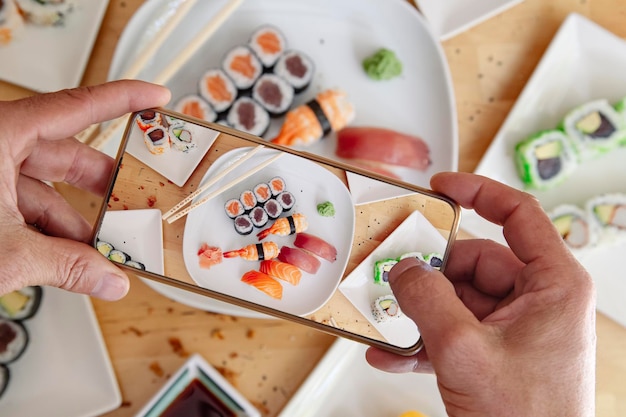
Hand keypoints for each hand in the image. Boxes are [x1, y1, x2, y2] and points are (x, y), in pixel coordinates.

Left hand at [0, 80, 169, 299]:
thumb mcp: (5, 250)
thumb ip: (67, 266)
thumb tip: (111, 282)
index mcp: (1, 135)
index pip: (78, 108)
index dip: (124, 100)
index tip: (156, 97)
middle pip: (68, 155)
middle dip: (105, 184)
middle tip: (137, 199)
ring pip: (46, 190)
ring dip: (77, 221)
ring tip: (105, 250)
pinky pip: (25, 209)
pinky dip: (50, 232)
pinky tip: (71, 257)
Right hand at [366, 172, 595, 416]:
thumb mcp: (464, 350)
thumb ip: (427, 300)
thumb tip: (404, 269)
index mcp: (552, 285)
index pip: (519, 214)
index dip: (478, 191)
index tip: (441, 185)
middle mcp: (537, 301)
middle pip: (474, 261)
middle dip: (431, 272)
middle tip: (394, 275)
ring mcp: (515, 329)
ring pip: (458, 297)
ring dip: (419, 310)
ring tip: (387, 318)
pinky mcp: (496, 353)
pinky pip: (454, 330)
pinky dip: (423, 339)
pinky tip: (390, 353)